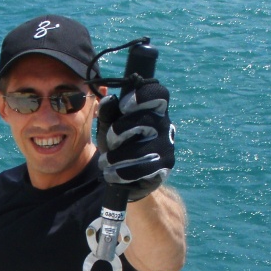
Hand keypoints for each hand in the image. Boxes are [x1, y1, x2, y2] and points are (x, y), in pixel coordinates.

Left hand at [96, 79, 175, 200]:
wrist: (124, 177)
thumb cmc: (119, 144)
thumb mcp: (109, 126)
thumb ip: (107, 112)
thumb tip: (108, 99)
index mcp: (153, 109)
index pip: (158, 93)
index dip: (142, 96)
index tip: (123, 106)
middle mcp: (164, 126)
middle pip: (145, 120)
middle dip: (119, 130)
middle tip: (110, 141)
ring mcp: (166, 147)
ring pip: (141, 150)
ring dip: (117, 157)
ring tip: (104, 163)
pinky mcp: (164, 168)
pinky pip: (142, 170)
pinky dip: (121, 173)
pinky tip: (111, 175)